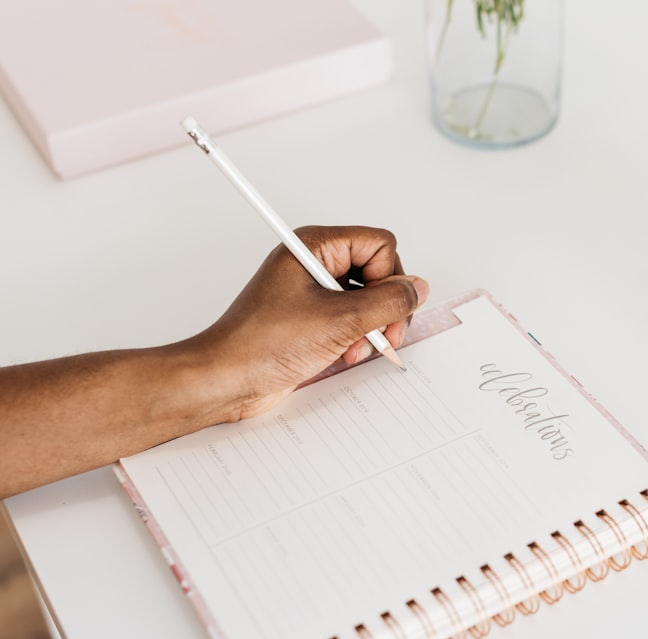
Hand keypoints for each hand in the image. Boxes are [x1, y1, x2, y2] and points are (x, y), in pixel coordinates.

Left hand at [192, 225, 429, 418]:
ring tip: (355, 348)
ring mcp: (314, 292)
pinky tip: (346, 354)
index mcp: (315, 246)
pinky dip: (358, 338)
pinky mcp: (314, 317)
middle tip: (381, 334)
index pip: (379, 245)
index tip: (380, 308)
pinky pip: (354, 318)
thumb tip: (416, 288)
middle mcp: (316, 264)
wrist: (227, 380)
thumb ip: (388, 301)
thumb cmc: (262, 344)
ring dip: (372, 328)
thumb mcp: (340, 320)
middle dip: (385, 308)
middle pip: (379, 272)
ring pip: (370, 299)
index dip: (389, 277)